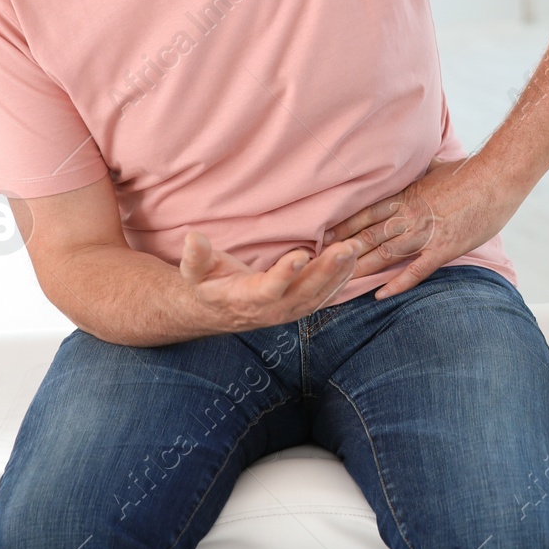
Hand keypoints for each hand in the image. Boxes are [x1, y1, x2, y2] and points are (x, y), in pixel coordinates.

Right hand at [179, 231, 360, 331]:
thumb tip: (193, 237)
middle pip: (304, 292)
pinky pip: (326, 296)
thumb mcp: (196, 271)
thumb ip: (195, 257)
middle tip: (346, 247)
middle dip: (326, 270)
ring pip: (320, 295)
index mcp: (247, 299)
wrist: (219, 311)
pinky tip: (354, 258)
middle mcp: (273, 309)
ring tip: (356, 247)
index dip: (285, 274)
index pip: (270, 289)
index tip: (300, 254)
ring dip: (340, 272)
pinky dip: (342, 278)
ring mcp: (290, 311)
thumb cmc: (209, 285)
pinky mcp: (302, 307)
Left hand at [321, 156, 522, 299]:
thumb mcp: (438, 166)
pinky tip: (380, 295)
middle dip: (343, 252)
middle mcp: (409, 216)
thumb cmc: (471, 170)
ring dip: (360, 269)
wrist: (496, 178)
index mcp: (406, 196)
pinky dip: (397, 284)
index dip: (345, 227)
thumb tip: (419, 163)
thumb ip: (422, 171)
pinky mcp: (442, 249)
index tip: (325, 237)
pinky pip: (415, 271)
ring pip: (384, 255)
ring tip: (338, 283)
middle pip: (368, 237)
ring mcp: (425, 234)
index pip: (366, 213)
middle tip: (319, 265)